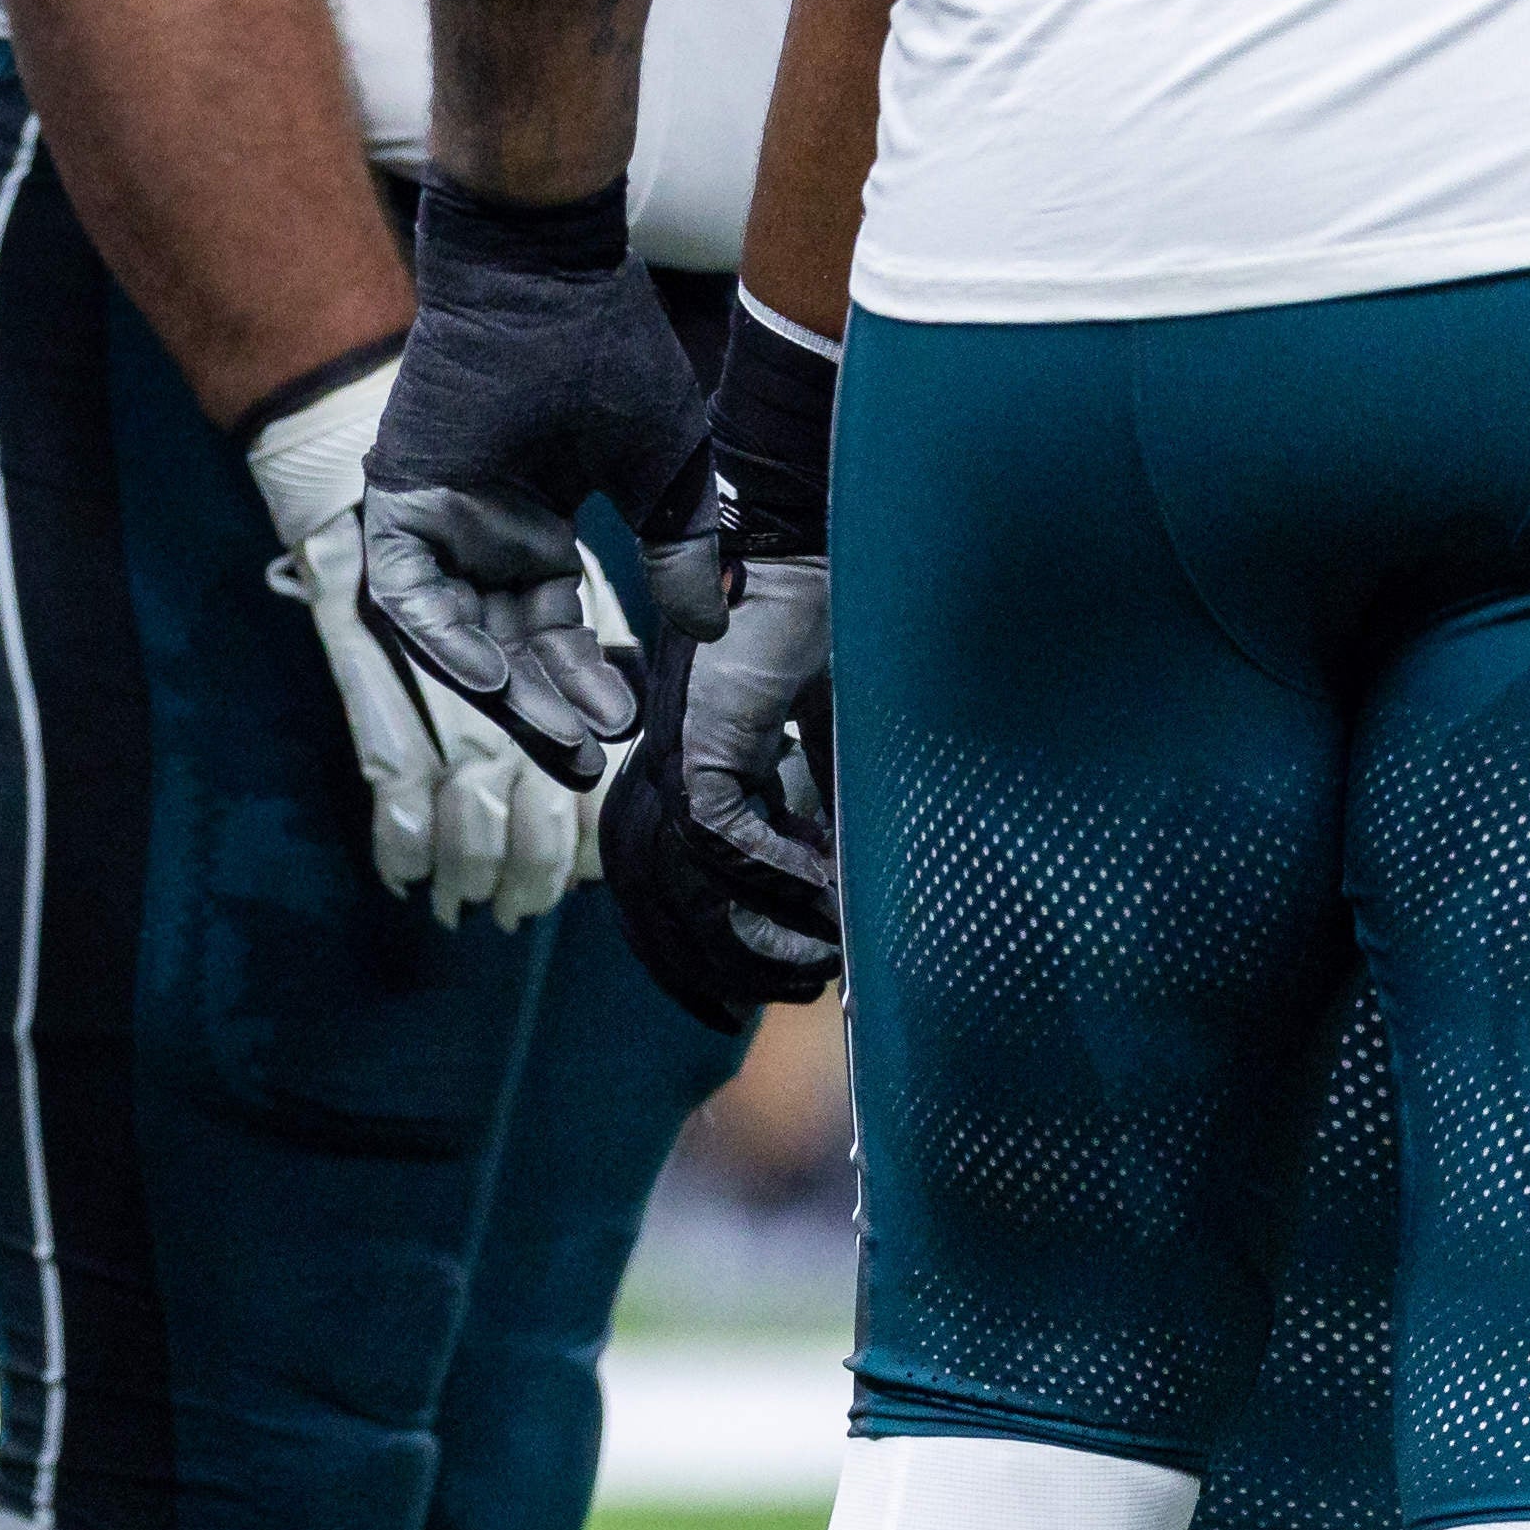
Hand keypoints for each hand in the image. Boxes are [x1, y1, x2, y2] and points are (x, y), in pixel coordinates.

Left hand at [359, 180, 723, 787]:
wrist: (548, 272)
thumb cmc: (609, 354)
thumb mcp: (667, 470)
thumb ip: (682, 551)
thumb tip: (714, 631)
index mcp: (535, 525)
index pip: (553, 629)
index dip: (584, 681)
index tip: (624, 726)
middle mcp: (481, 529)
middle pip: (504, 644)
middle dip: (543, 706)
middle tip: (586, 762)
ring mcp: (436, 514)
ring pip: (455, 632)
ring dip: (501, 690)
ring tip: (556, 738)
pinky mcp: (398, 497)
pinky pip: (408, 591)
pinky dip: (443, 639)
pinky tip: (492, 680)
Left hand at [600, 554, 837, 1025]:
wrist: (828, 545)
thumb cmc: (839, 623)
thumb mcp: (839, 734)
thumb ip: (838, 800)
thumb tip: (862, 887)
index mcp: (702, 758)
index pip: (682, 873)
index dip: (724, 936)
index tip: (791, 975)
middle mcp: (676, 760)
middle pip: (666, 891)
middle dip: (730, 954)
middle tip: (805, 984)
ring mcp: (681, 747)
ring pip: (689, 873)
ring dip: (759, 922)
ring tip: (825, 953)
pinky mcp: (700, 733)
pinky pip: (718, 831)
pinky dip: (775, 870)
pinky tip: (829, 893)